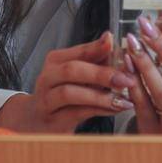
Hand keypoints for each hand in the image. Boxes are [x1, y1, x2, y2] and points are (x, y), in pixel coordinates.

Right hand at [0, 33, 136, 132]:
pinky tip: (114, 110)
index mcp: (56, 61)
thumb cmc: (62, 94)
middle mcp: (48, 77)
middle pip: (72, 70)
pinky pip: (75, 113)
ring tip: (122, 99)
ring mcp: (46, 99)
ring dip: (99, 96)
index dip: (100, 49)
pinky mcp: (52, 120)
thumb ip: (94, 60)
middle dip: (101, 74)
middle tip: (125, 79)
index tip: (119, 46)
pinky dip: (97, 111)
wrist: (36, 122)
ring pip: (70, 93)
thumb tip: (112, 40)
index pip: (79, 51)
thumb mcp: (77, 74)